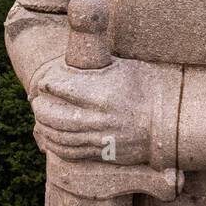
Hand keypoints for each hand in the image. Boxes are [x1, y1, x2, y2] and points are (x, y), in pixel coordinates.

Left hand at [31, 57, 155, 165]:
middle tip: (36, 100)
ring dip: (44, 126)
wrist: (169, 122)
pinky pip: (71, 152)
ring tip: (39, 116)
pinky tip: (49, 137)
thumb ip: (98, 64)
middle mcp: (99, 118)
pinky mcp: (103, 153)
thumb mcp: (124, 67)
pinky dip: (54, 145)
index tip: (44, 83)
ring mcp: (101, 138)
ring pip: (60, 136)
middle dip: (41, 107)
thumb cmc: (147, 88)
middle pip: (56, 116)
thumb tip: (76, 52)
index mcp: (103, 93)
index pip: (63, 89)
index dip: (48, 85)